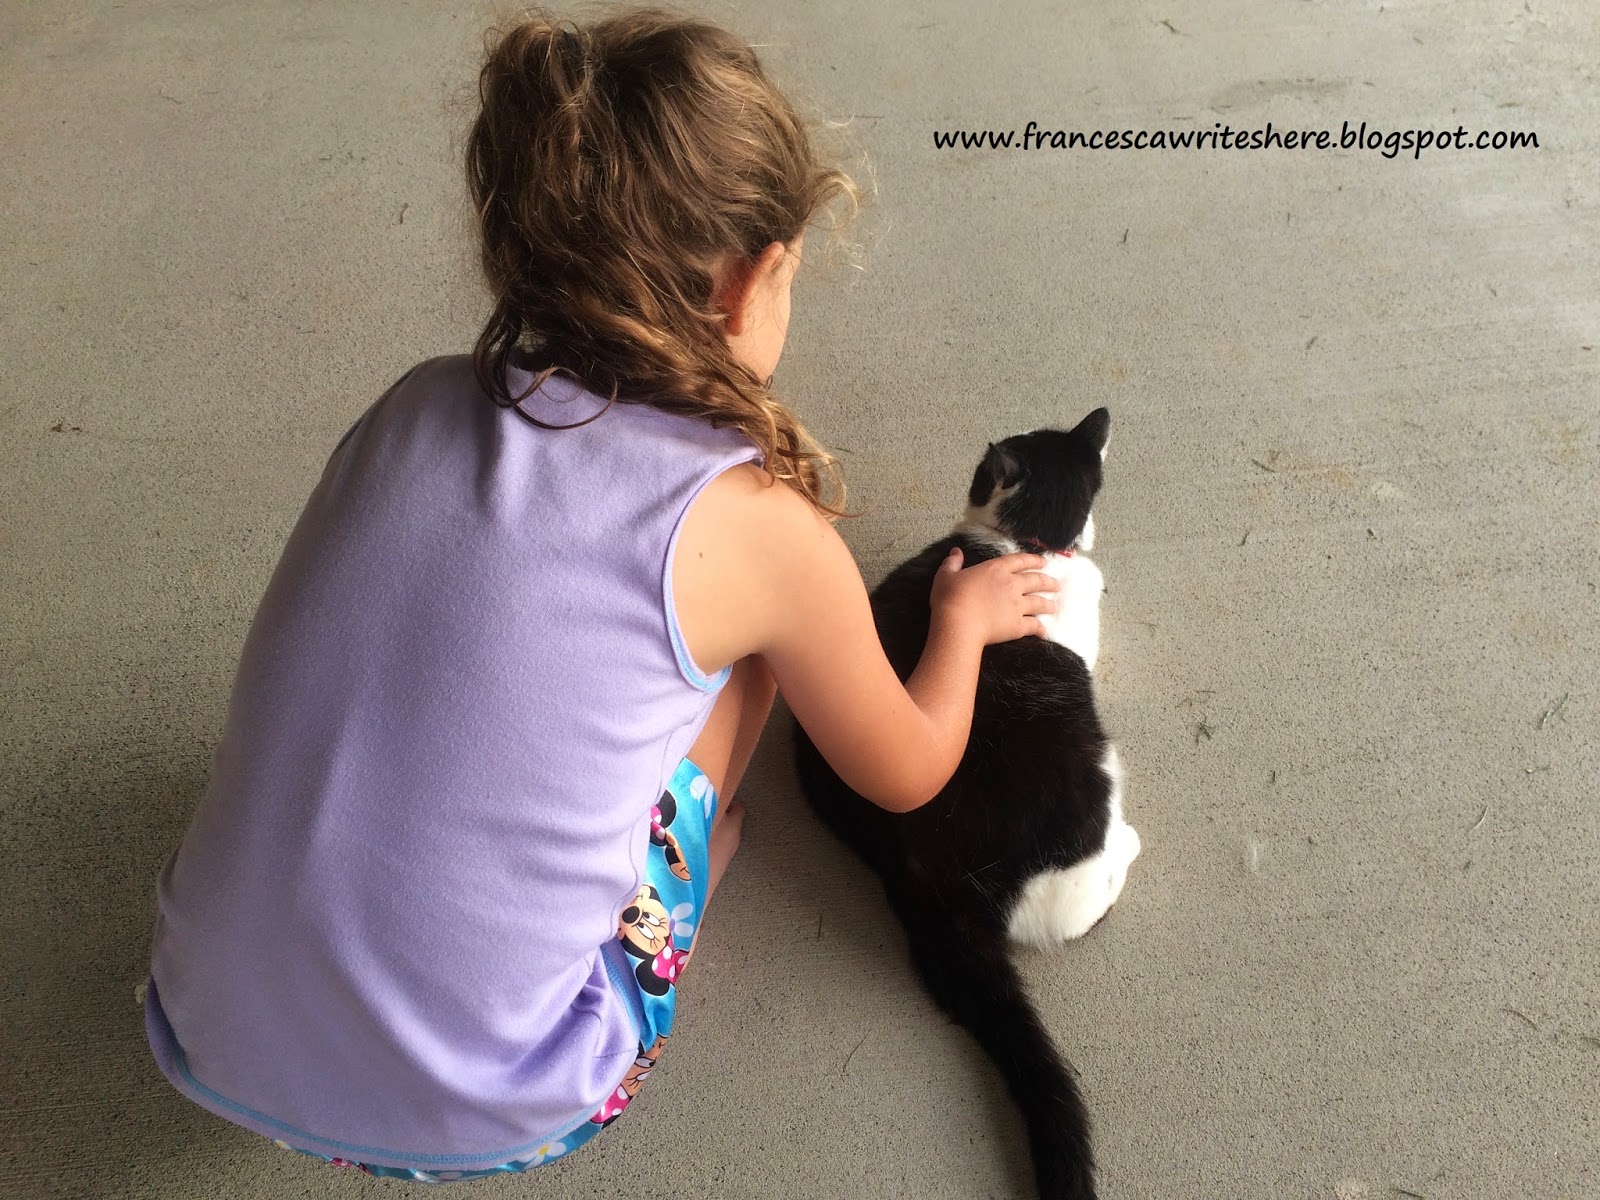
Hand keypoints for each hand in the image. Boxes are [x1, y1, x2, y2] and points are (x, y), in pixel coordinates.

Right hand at [928, 546, 1058, 644]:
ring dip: (1049, 603)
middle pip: (1036, 580)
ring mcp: (1017, 606)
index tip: (1042, 562)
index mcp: (995, 569)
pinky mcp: (1017, 625)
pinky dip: (1041, 628)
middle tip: (1056, 584)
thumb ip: (952, 563)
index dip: (1032, 560)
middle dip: (1048, 581)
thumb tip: (956, 552)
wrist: (958, 623)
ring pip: (1039, 602)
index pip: (1019, 560)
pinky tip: (1044, 630)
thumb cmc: (950, 598)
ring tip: (1055, 605)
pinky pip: (1034, 626)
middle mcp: (1011, 585)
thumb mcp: (945, 576)